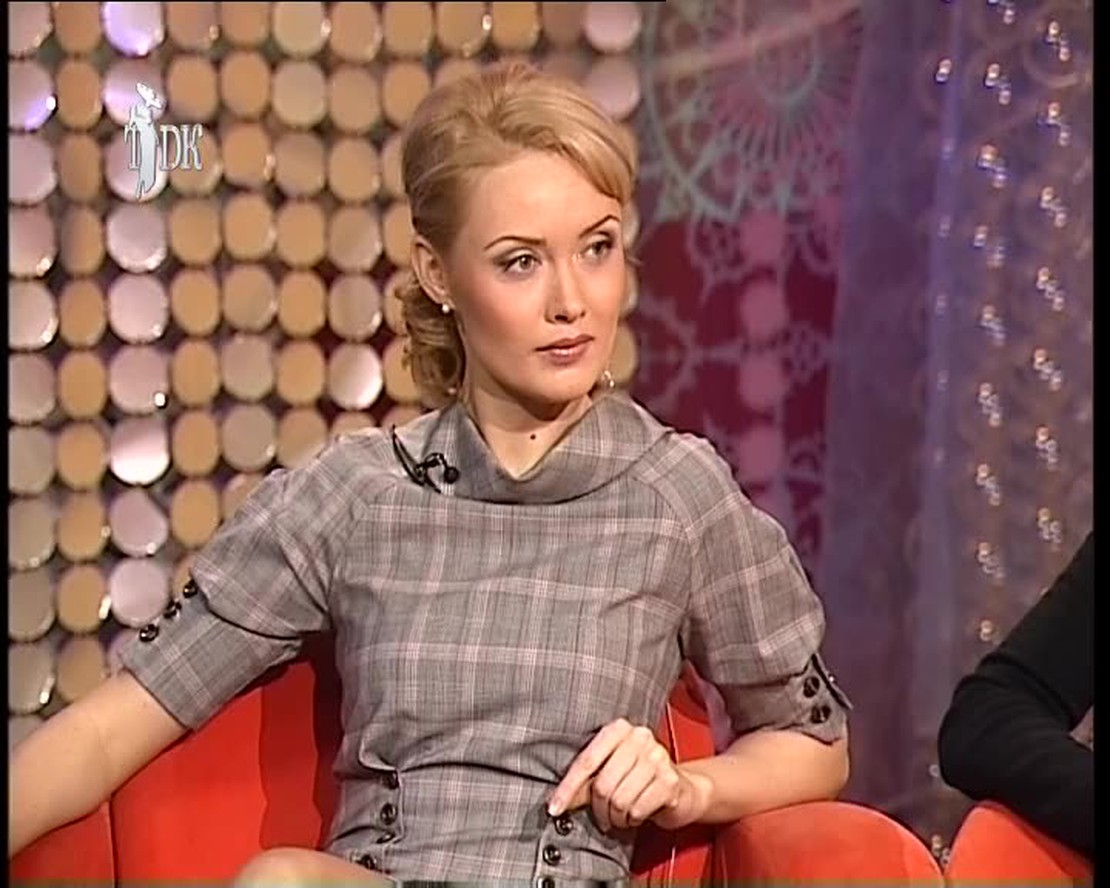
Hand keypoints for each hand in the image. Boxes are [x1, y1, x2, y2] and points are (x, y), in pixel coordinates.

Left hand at [548, 718, 708, 831]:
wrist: (683, 790)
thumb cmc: (640, 780)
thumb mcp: (610, 775)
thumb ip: (585, 784)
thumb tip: (556, 803)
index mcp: (619, 729)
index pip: (586, 761)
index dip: (568, 788)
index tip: (554, 809)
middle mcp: (639, 737)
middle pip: (602, 784)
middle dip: (599, 810)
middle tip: (603, 818)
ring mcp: (657, 757)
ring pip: (619, 800)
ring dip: (617, 817)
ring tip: (622, 816)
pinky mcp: (670, 780)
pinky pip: (638, 809)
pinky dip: (633, 819)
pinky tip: (637, 814)